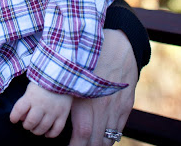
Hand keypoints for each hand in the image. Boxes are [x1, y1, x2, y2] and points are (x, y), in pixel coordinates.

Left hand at [9, 81, 71, 137]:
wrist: (62, 74)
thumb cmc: (43, 80)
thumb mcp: (31, 87)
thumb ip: (25, 101)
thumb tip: (21, 117)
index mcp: (31, 96)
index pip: (18, 110)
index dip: (14, 117)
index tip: (13, 119)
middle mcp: (41, 105)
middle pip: (31, 122)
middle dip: (27, 125)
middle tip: (27, 124)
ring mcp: (53, 110)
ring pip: (43, 128)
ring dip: (37, 131)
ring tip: (35, 128)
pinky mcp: (63, 114)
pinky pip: (57, 130)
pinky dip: (51, 134)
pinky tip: (47, 133)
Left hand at [69, 29, 137, 145]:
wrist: (120, 45)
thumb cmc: (92, 56)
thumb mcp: (74, 73)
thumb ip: (67, 92)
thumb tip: (54, 108)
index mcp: (86, 99)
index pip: (81, 135)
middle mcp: (102, 107)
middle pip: (95, 141)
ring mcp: (116, 108)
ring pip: (108, 138)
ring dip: (98, 145)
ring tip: (89, 145)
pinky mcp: (126, 106)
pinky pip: (119, 129)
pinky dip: (111, 137)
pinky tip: (103, 139)